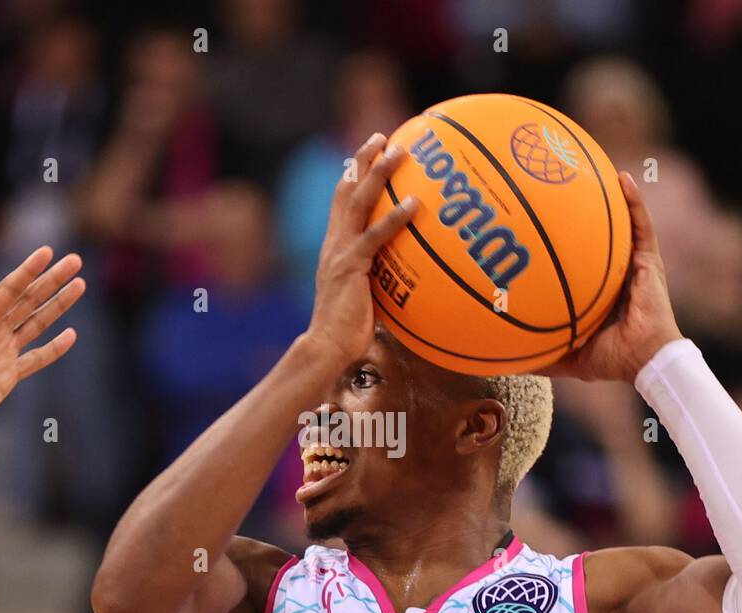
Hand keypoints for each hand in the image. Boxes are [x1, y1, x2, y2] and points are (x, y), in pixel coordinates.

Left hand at [0, 247, 83, 441]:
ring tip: (80, 286)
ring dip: (59, 305)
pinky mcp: (10, 376)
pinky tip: (71, 335)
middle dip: (52, 280)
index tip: (47, 252)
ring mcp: (4, 353)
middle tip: (75, 260)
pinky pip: (37, 359)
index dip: (29, 271)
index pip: (10, 290)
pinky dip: (54, 348)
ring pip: (38, 323)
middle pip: (30, 300)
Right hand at [305, 133, 417, 364]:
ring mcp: (340, 252)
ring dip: (379, 173)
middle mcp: (334, 243)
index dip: (352, 174)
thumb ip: (378, 280)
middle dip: (363, 160)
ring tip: (400, 152)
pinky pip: (375, 235)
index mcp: (334, 248)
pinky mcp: (351, 266)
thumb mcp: (363, 297)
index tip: (366, 153)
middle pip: (346, 189)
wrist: (327, 346)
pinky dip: (395, 217)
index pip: (340, 202)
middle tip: (382, 136)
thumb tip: (405, 279)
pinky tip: (414, 203)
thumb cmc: (346, 331)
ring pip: (359, 201)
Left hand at [546, 172, 681, 382]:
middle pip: (597, 238)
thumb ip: (542, 355)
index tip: (537, 229)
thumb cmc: (612, 359)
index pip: (579, 263)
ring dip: (610, 198)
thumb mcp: (568, 356)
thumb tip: (508, 360)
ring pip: (620, 225)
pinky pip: (642, 226)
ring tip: (592, 168)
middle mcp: (616, 274)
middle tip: (557, 190)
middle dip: (582, 215)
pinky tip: (623, 179)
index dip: (564, 246)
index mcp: (599, 292)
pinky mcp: (650, 261)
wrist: (645, 360)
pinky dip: (634, 201)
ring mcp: (635, 265)